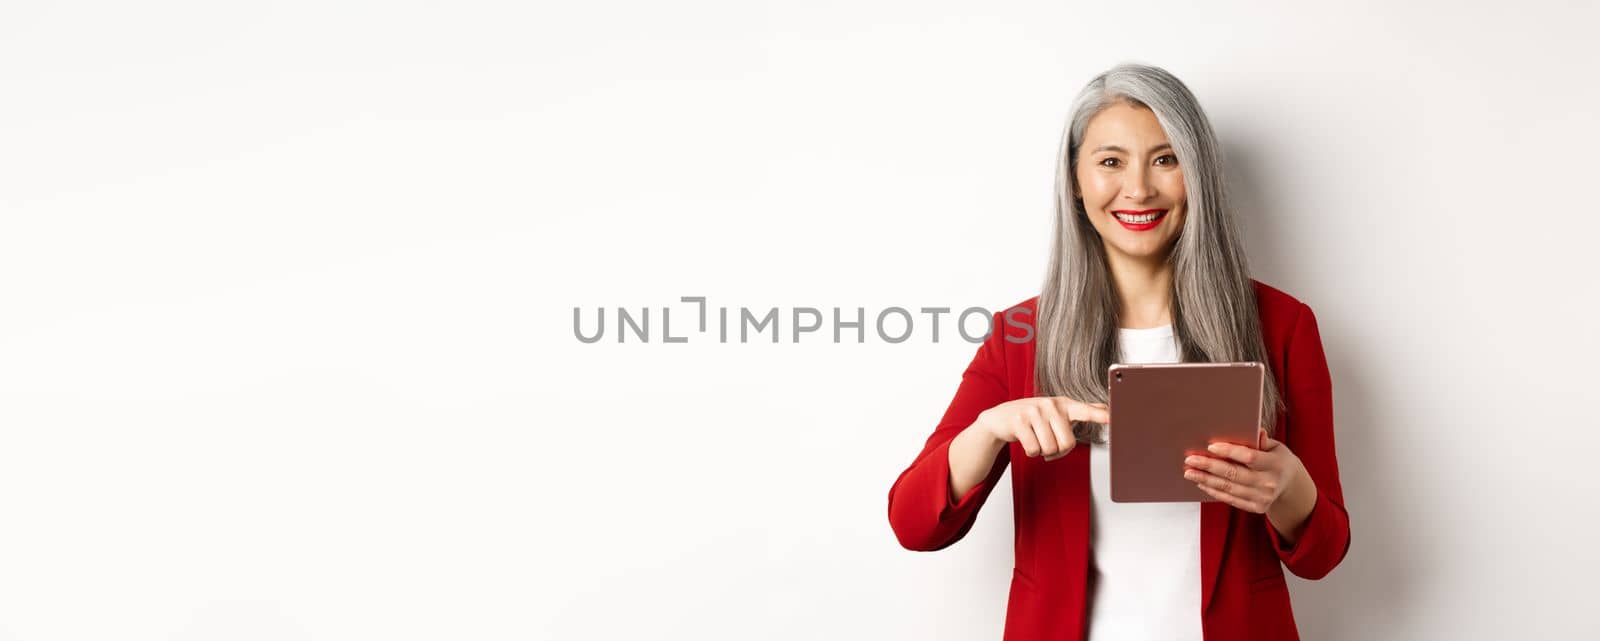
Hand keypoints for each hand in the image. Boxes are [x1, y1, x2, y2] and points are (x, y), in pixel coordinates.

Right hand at [972, 397, 1107, 461]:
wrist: (1000, 418)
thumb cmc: (1033, 417)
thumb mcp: (1057, 411)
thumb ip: (1081, 410)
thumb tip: (1105, 407)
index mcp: (1063, 404)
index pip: (1085, 410)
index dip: (1099, 415)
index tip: (1112, 417)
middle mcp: (1050, 405)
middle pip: (1067, 443)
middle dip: (1058, 451)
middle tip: (1049, 443)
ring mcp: (1034, 412)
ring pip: (1050, 449)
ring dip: (1043, 452)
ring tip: (1036, 440)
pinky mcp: (1019, 421)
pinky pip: (1034, 450)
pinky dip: (1031, 452)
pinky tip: (1026, 441)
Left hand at [1183, 428, 1309, 514]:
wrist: (1291, 487)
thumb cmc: (1278, 460)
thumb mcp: (1277, 447)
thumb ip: (1263, 441)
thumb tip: (1255, 429)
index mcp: (1276, 464)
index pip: (1249, 457)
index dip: (1229, 452)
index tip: (1210, 446)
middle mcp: (1269, 483)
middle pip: (1234, 474)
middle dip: (1209, 466)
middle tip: (1190, 459)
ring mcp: (1263, 498)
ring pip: (1228, 488)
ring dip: (1206, 480)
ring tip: (1189, 472)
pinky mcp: (1256, 508)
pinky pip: (1230, 499)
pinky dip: (1213, 491)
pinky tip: (1201, 483)